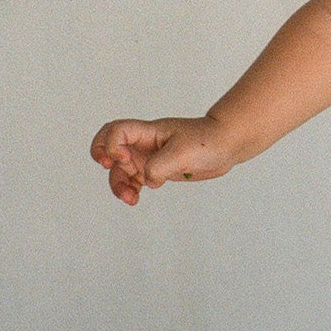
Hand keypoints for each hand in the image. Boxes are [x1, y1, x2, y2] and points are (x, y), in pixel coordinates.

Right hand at [90, 115, 235, 205]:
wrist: (226, 146)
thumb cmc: (207, 140)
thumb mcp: (181, 153)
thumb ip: (158, 167)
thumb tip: (147, 182)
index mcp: (148, 132)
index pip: (117, 131)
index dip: (112, 145)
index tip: (125, 159)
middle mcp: (144, 144)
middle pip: (111, 150)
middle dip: (104, 160)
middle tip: (107, 169)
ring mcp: (150, 157)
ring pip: (121, 170)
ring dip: (118, 184)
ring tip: (130, 199)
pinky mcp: (158, 170)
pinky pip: (135, 181)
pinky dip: (130, 190)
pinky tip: (135, 199)